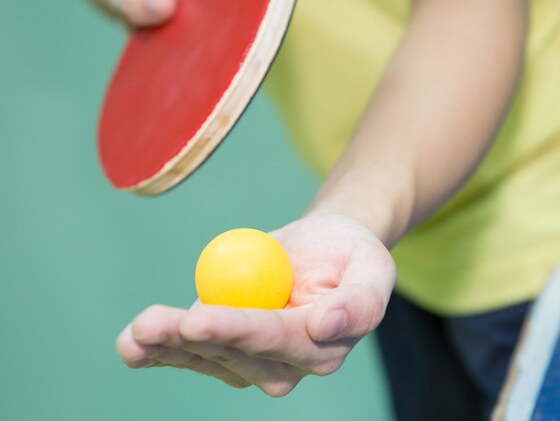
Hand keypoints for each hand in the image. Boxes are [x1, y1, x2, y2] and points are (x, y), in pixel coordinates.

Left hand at [116, 212, 395, 395]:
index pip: (273, 340)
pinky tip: (132, 346)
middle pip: (231, 354)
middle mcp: (283, 364)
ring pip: (204, 356)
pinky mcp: (226, 345)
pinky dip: (158, 349)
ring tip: (134, 334)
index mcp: (320, 348)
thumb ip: (361, 302)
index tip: (199, 318)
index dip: (235, 331)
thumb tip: (324, 326)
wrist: (329, 249)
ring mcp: (250, 359)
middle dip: (189, 340)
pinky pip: (191, 350)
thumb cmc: (352, 255)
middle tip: (149, 324)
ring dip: (166, 346)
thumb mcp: (372, 268)